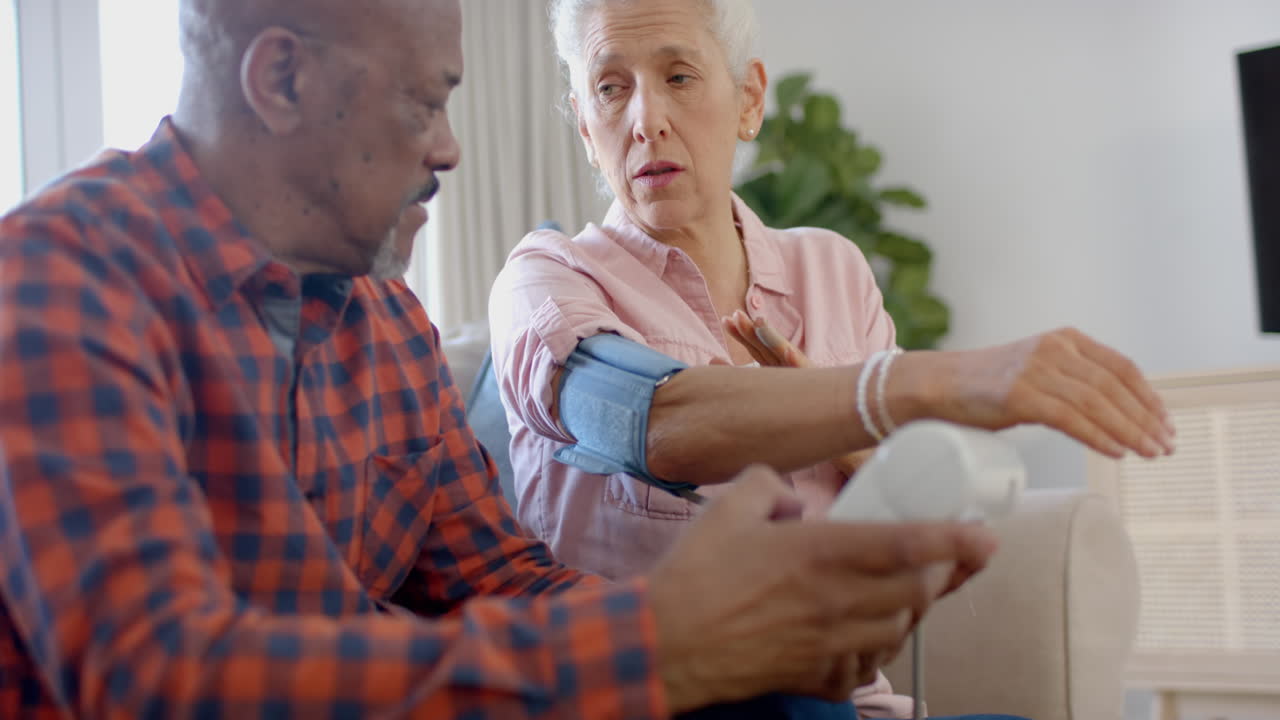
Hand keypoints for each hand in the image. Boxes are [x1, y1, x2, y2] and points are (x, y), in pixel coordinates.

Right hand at [647, 465, 997, 712]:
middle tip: (947, 558)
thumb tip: (787, 493)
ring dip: (914, 610)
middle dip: (943, 574)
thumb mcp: (727, 508)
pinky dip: (878, 650)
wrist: (666, 642)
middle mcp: (834, 601)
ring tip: (910, 591)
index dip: (954, 540)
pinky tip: (867, 633)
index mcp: (819, 553)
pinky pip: (866, 667)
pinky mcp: (815, 674)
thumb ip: (765, 483)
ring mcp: (828, 643)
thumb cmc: (695, 577)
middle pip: (918, 592)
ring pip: (899, 630)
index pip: (907, 545)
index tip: (985, 535)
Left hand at [721, 311, 870, 476]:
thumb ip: (741, 374)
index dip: (744, 335)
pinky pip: (806, 374)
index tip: (728, 320)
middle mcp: (793, 370)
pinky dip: (796, 361)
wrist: (847, 420)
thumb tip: (712, 359)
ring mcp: (806, 376)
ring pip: (787, 356)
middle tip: (734, 316)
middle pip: (769, 348)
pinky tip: (787, 351)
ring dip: (773, 339)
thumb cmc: (805, 408)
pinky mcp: (818, 386)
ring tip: (759, 323)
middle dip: (753, 332)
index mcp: (783, 369)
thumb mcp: (772, 390)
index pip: (760, 349)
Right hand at [891, 327, 1175, 458]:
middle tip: (1165, 446)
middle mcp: (1054, 348)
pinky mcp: (1019, 394)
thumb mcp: (1038, 374)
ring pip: (1097, 403)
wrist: (936, 386)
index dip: (1149, 397)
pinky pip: (1070, 418)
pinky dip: (1098, 436)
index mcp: (1065, 340)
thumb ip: (1071, 384)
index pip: (1122, 367)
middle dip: (1145, 419)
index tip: (1165, 424)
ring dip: (1129, 431)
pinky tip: (1117, 451)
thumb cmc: (986, 388)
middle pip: (1114, 387)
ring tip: (1148, 454)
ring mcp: (1035, 369)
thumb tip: (1114, 415)